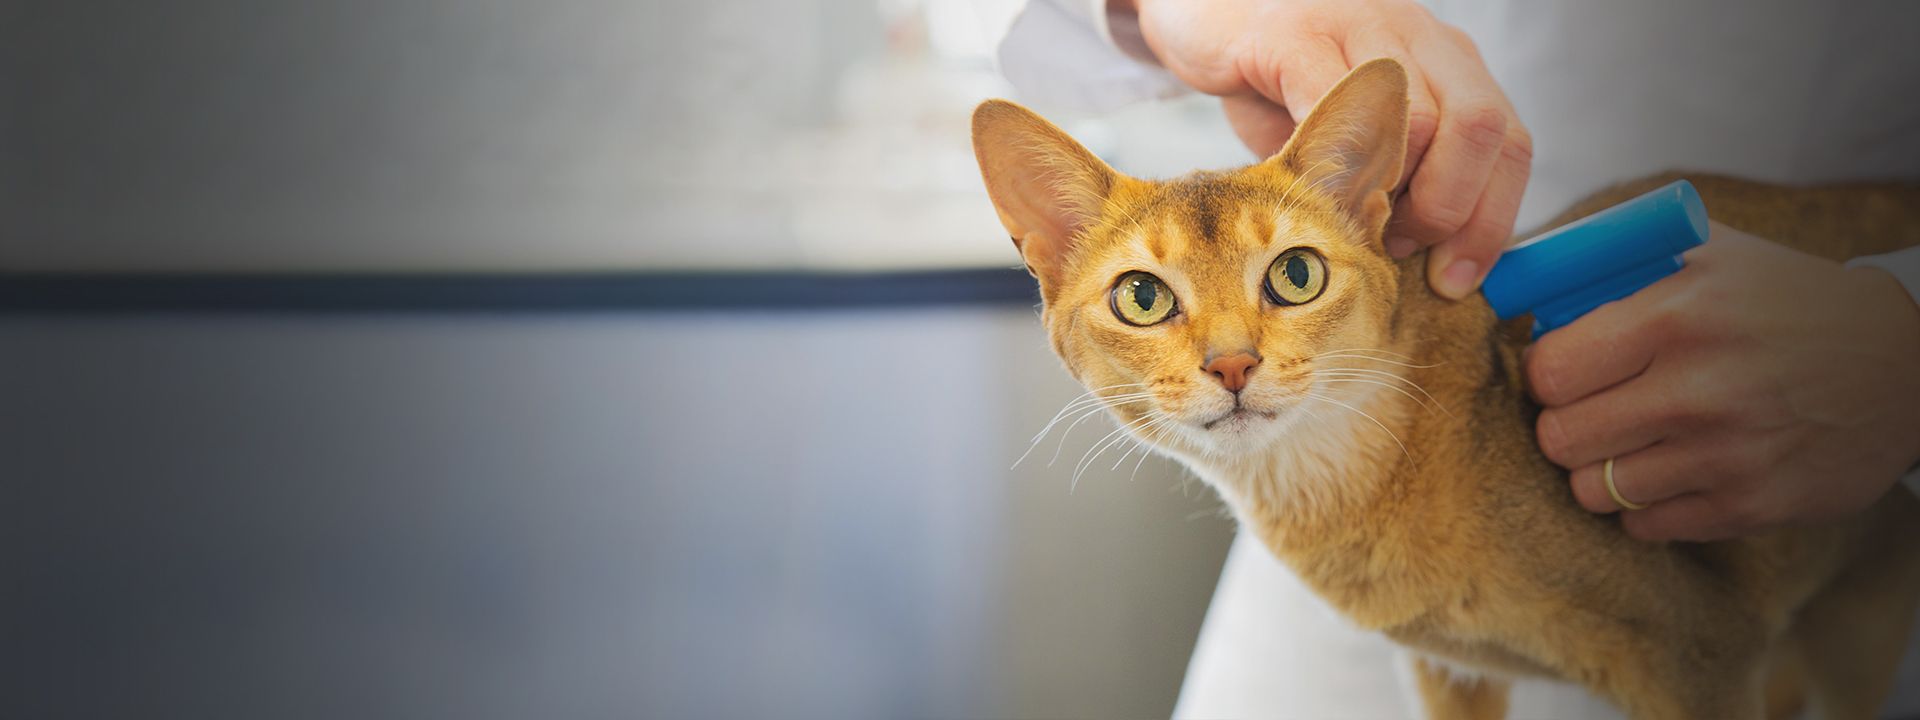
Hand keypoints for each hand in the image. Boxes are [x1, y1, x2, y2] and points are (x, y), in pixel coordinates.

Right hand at [1122, 0, 1530, 298]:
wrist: (1205, 21)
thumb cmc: (1279, 87)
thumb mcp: (1352, 137)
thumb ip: (1393, 182)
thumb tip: (1424, 264)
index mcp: (1448, 66)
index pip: (1509, 145)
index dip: (1491, 222)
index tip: (1453, 279)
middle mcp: (1421, 38)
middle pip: (1483, 130)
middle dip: (1450, 212)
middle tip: (1398, 251)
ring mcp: (1364, 27)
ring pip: (1424, 121)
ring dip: (1394, 196)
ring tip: (1350, 225)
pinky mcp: (1297, 34)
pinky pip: (1338, 104)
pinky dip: (1331, 163)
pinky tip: (1307, 190)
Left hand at [1526, 222, 1919, 540]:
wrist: (1905, 361)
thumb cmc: (1784, 300)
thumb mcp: (1706, 253)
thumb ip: (1611, 262)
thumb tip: (1516, 283)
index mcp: (1678, 317)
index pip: (1549, 370)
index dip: (1547, 372)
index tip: (1566, 369)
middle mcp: (1699, 391)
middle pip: (1560, 437)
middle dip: (1564, 423)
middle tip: (1592, 409)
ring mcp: (1726, 456)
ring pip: (1593, 490)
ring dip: (1600, 468)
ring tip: (1632, 441)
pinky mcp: (1751, 507)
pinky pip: (1644, 526)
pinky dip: (1644, 504)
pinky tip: (1672, 469)